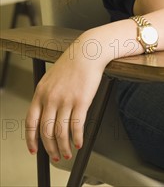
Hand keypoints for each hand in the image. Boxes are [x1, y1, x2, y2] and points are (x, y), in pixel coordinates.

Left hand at [25, 34, 105, 161]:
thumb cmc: (72, 63)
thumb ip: (46, 96)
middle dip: (50, 148)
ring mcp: (66, 100)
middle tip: (55, 156)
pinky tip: (79, 142)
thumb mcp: (51, 79)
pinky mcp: (81, 101)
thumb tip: (47, 116)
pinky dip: (77, 138)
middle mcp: (51, 98)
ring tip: (67, 152)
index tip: (34, 150)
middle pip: (46, 132)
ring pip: (61, 132)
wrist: (88, 52)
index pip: (31, 122)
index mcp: (40, 93)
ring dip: (64, 147)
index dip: (31, 139)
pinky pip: (77, 126)